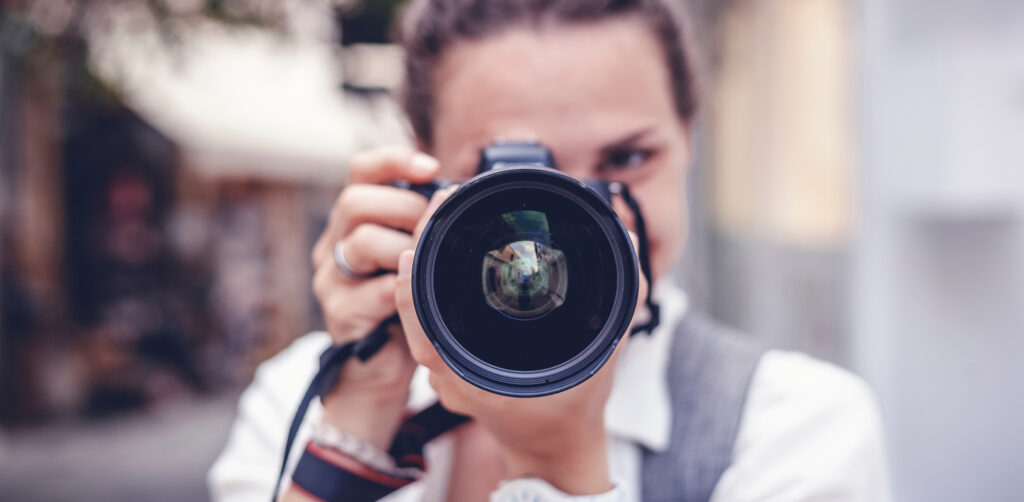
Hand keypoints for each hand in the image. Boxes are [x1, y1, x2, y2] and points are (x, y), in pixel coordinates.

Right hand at [309, 146, 440, 448]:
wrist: (377, 367)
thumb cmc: (402, 304)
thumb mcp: (413, 257)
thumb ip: (423, 227)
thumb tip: (461, 196)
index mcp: (354, 222)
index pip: (361, 171)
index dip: (393, 160)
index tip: (431, 167)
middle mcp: (334, 244)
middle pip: (355, 201)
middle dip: (403, 209)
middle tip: (429, 230)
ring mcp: (331, 279)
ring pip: (362, 242)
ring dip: (404, 250)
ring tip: (422, 268)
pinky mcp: (339, 313)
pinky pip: (373, 291)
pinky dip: (400, 291)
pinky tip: (413, 298)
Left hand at [393, 189, 649, 494]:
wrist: (553, 446)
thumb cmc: (573, 408)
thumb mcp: (604, 354)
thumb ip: (621, 301)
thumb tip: (629, 244)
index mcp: (474, 375)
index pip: (425, 329)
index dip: (411, 290)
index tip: (414, 248)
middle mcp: (451, 373)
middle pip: (416, 309)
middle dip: (423, 253)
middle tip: (437, 204)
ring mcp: (445, 369)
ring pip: (419, 311)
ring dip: (425, 263)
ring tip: (439, 214)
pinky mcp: (450, 359)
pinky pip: (430, 317)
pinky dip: (432, 281)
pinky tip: (444, 248)